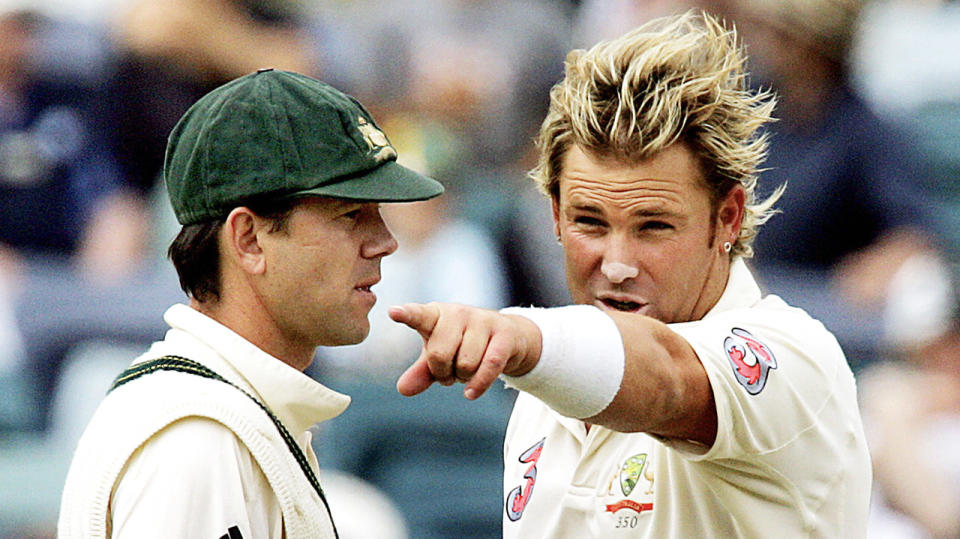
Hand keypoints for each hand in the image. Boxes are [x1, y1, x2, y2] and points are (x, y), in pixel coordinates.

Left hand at [388, 303, 540, 399]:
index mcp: (436, 314)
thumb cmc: (465, 344)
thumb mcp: (440, 356)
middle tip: (449, 372)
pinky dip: (479, 384)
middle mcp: (458, 313)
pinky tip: (470, 393)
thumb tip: (403, 389)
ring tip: (467, 371)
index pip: (419, 316)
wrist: (509, 337)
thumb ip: (421, 372)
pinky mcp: (504, 334)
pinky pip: (489, 365)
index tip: (393, 312)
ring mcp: (482, 321)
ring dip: (464, 377)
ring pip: (465, 363)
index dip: (407, 314)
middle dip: (442, 372)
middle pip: (439, 354)